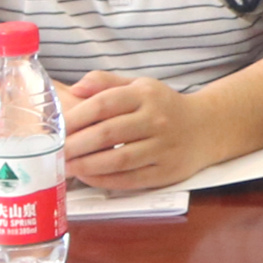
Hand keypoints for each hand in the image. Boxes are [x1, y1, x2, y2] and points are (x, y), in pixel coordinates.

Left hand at [61, 72, 219, 191]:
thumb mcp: (139, 86)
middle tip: (54, 153)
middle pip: (107, 134)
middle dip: (75, 145)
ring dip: (86, 165)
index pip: (104, 104)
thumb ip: (106, 83)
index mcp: (146, 94)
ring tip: (66, 167)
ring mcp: (163, 147)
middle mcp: (157, 119)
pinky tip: (88, 177)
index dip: (76, 118)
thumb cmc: (163, 106)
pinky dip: (104, 180)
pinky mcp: (166, 171)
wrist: (207, 127)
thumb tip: (74, 89)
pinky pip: (130, 179)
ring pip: (118, 159)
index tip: (56, 129)